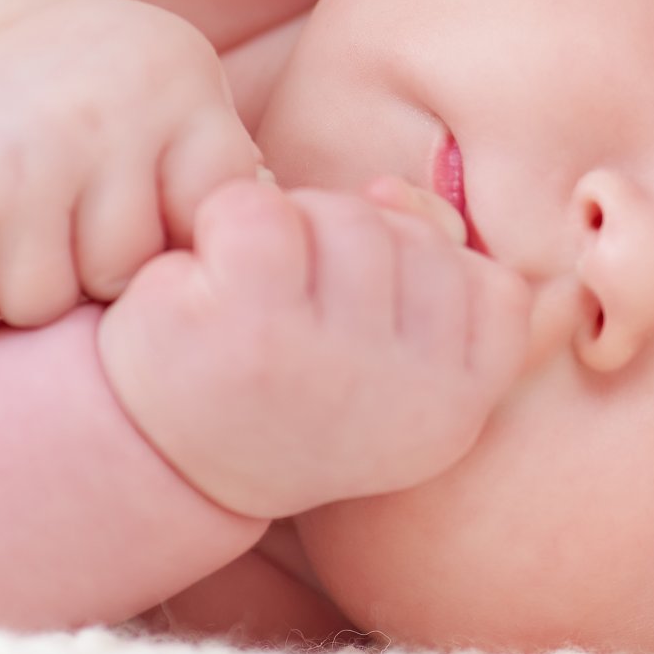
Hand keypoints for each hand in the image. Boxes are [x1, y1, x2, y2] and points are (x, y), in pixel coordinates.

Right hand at [0, 0, 264, 345]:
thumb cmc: (92, 81)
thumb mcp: (177, 87)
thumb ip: (226, 162)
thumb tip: (291, 233)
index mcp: (176, 97)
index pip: (214, 222)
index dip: (184, 245)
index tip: (150, 227)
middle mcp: (99, 127)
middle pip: (124, 276)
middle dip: (97, 274)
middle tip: (68, 234)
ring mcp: (12, 169)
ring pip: (41, 305)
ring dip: (24, 295)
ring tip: (15, 239)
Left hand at [94, 176, 530, 519]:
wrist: (157, 460)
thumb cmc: (291, 386)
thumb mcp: (389, 353)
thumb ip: (429, 267)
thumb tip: (388, 192)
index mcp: (452, 414)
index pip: (495, 288)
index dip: (428, 283)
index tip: (365, 331)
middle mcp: (402, 396)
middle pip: (410, 239)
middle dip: (347, 249)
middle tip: (295, 315)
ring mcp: (325, 364)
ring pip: (342, 216)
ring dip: (288, 231)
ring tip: (250, 296)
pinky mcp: (245, 331)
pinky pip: (260, 210)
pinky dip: (224, 222)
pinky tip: (205, 279)